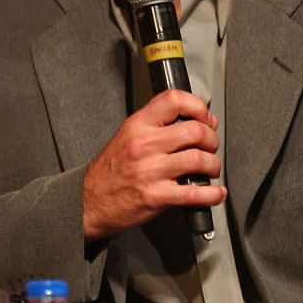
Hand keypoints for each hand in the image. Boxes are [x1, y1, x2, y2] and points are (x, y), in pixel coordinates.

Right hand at [82, 88, 225, 238]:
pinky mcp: (156, 196)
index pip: (174, 100)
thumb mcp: (127, 137)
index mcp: (137, 126)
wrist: (88, 202)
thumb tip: (198, 122)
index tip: (205, 117)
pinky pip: (195, 193)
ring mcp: (150, 170)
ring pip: (199, 160)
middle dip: (212, 140)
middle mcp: (144, 145)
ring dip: (213, 166)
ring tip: (209, 170)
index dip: (198, 106)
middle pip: (196, 131)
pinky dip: (212, 194)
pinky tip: (213, 193)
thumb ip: (158, 127)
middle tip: (209, 148)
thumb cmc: (109, 172)